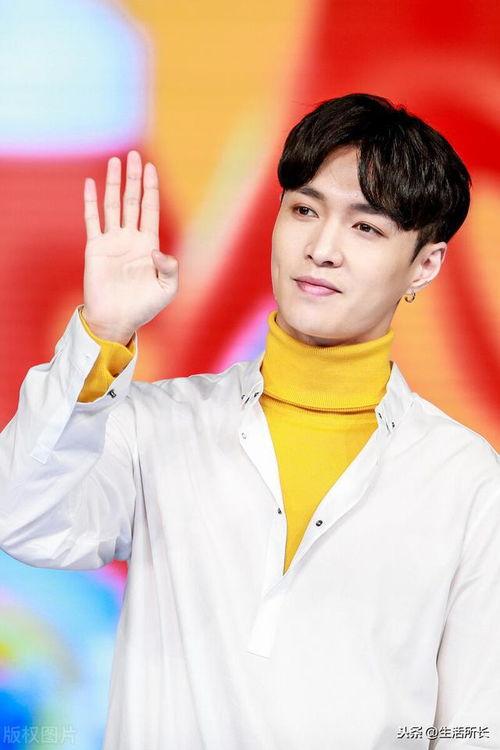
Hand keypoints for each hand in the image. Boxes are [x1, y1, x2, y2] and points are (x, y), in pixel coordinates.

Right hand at [82, 150, 178, 343]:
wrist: (116, 319)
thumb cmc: (144, 307)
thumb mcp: (166, 290)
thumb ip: (169, 269)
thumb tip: (158, 251)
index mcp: (149, 244)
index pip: (151, 209)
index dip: (151, 188)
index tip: (150, 168)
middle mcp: (130, 238)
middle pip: (133, 201)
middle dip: (134, 179)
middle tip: (134, 155)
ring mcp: (112, 241)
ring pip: (113, 205)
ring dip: (114, 183)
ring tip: (116, 161)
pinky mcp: (95, 248)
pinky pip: (92, 220)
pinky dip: (91, 201)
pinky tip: (91, 183)